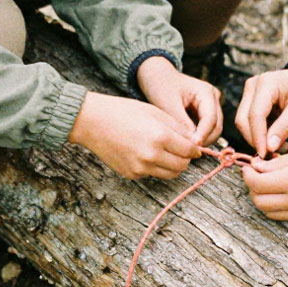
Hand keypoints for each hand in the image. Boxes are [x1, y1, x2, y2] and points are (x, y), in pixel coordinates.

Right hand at [69, 91, 201, 178]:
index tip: (195, 147)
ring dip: (173, 165)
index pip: (189, 151)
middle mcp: (151, 156)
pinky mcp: (131, 174)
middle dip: (185, 159)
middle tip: (182, 150)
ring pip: (170, 174)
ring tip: (167, 153)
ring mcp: (140, 168)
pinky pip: (152, 174)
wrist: (92, 122)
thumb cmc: (123, 112)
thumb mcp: (154, 112)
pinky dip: (155, 167)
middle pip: (182, 166)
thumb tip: (194, 141)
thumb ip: (177, 127)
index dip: (195, 149)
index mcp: (160, 137)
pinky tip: (146, 153)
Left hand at [135, 55, 222, 145]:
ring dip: (201, 139)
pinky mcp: (205, 111)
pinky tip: (186, 140)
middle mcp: (213, 98)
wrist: (156, 76)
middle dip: (204, 139)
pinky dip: (198, 135)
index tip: (192, 147)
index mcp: (206, 92)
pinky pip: (206, 128)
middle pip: (216, 126)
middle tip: (188, 151)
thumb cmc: (160, 86)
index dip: (203, 135)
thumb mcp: (168, 104)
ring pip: (213, 129)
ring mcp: (211, 104)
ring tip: (185, 146)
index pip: (211, 119)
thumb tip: (193, 142)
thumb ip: (182, 123)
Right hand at [235, 62, 287, 157]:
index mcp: (266, 83)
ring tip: (280, 148)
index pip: (255, 115)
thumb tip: (268, 148)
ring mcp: (251, 93)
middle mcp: (253, 86)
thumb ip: (284, 128)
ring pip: (245, 123)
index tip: (266, 155)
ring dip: (258, 139)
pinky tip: (277, 141)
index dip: (258, 138)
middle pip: (243, 120)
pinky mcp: (253, 101)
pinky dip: (261, 134)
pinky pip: (251, 122)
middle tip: (274, 156)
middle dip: (256, 140)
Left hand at [240, 140, 287, 225]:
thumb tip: (255, 168)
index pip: (256, 184)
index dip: (247, 175)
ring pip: (271, 213)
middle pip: (260, 202)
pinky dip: (282, 206)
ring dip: (266, 199)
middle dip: (253, 188)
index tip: (249, 166)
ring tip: (271, 183)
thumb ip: (276, 164)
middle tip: (257, 175)